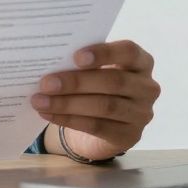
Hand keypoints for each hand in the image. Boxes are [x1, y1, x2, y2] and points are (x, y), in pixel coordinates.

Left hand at [31, 40, 159, 161]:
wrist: (105, 121)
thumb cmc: (98, 84)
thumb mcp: (97, 69)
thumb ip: (82, 63)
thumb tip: (49, 61)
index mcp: (141, 62)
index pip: (129, 52)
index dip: (104, 53)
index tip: (76, 57)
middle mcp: (147, 87)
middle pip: (113, 82)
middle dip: (76, 82)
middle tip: (46, 83)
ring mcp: (142, 114)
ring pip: (104, 106)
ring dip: (67, 104)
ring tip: (40, 100)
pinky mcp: (130, 135)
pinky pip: (97, 127)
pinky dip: (69, 120)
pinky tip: (48, 114)